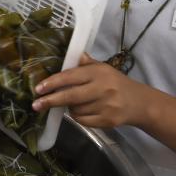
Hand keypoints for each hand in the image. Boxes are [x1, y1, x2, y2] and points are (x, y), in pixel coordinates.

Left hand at [31, 53, 150, 128]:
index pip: (71, 76)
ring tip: (74, 102)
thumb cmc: (117, 83)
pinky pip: (83, 121)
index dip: (53, 83)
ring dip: (68, 108)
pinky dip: (77, 117)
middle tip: (36, 105)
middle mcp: (103, 88)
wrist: (140, 103)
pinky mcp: (108, 120)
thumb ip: (87, 63)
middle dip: (51, 100)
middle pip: (70, 96)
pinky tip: (82, 111)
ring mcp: (106, 106)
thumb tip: (75, 54)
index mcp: (99, 72)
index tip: (38, 88)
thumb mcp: (104, 68)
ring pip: (75, 110)